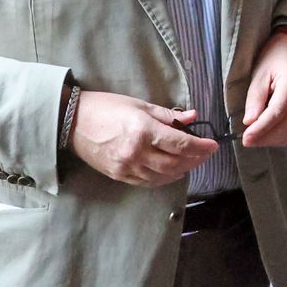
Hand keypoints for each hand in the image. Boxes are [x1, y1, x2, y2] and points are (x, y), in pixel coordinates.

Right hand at [69, 92, 218, 186]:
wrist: (73, 122)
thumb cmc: (106, 108)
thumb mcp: (139, 105)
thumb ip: (168, 115)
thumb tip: (193, 117)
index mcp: (143, 130)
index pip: (180, 143)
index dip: (200, 146)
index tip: (212, 145)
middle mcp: (136, 152)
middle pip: (176, 163)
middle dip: (195, 159)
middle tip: (205, 153)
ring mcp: (127, 167)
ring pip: (164, 176)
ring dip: (182, 170)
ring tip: (191, 162)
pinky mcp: (120, 175)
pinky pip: (148, 181)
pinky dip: (164, 177)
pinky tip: (172, 171)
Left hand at [241, 28, 286, 147]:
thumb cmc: (274, 59)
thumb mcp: (260, 72)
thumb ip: (255, 97)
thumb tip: (249, 122)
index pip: (278, 112)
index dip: (261, 128)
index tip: (246, 137)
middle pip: (286, 127)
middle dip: (265, 137)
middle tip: (246, 140)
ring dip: (272, 140)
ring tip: (255, 137)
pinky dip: (280, 139)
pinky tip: (267, 136)